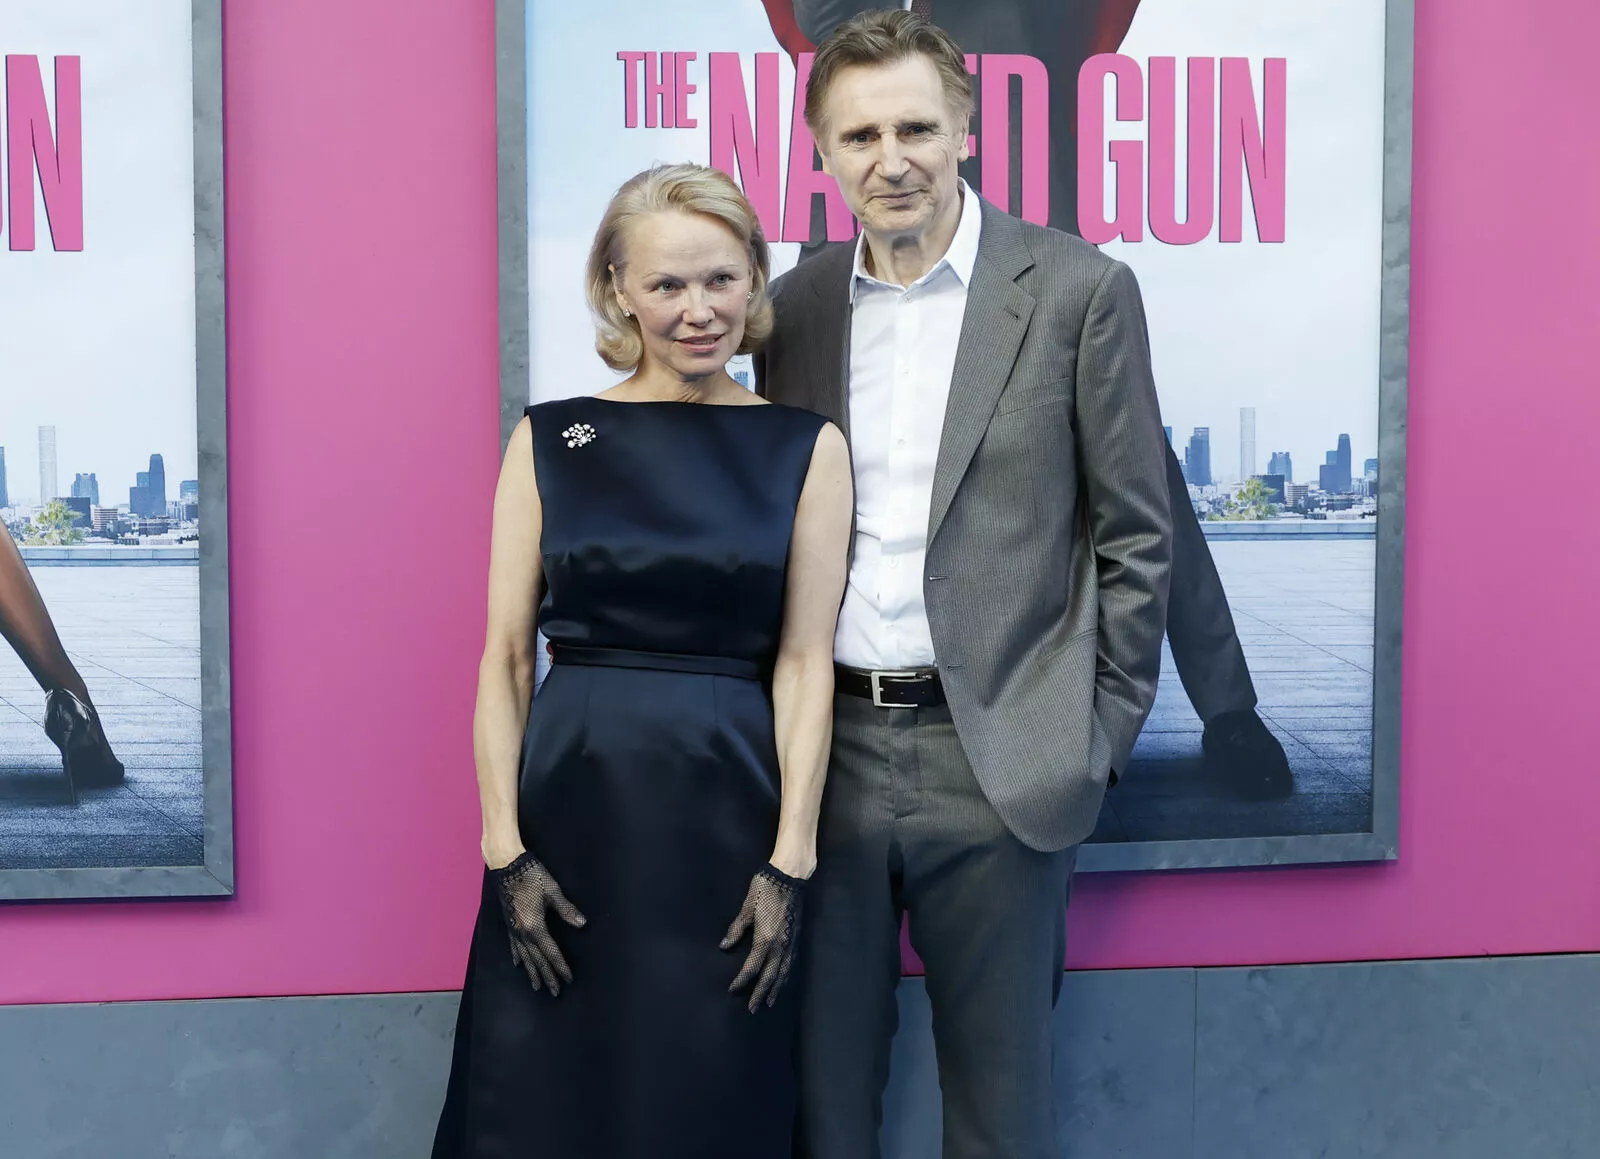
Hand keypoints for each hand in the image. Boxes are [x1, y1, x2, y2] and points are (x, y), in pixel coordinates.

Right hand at [491, 852, 585, 994]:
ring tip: (537, 986)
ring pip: (525, 957)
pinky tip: (518, 965)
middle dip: (547, 976)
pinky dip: (518, 957)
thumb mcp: (552, 891)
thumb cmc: (532, 876)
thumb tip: (582, 924)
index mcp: (535, 927)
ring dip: (533, 972)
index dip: (560, 966)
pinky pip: (514, 946)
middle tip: (555, 992)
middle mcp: (523, 933)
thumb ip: (566, 909)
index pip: (551, 952)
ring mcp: (514, 929)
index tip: (568, 979)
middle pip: (537, 959)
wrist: (507, 865)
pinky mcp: (509, 924)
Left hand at [721, 864, 805, 1011]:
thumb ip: (736, 928)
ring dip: (776, 989)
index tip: (732, 990)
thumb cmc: (765, 888)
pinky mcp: (797, 937)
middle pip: (770, 976)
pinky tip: (783, 980)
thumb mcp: (747, 907)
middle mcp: (779, 945)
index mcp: (765, 939)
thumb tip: (724, 946)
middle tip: (753, 1009)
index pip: (752, 967)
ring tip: (770, 1002)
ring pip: (783, 972)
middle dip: (760, 994)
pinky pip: (791, 963)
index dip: (741, 981)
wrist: (790, 876)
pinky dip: (786, 976)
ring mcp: (790, 942)